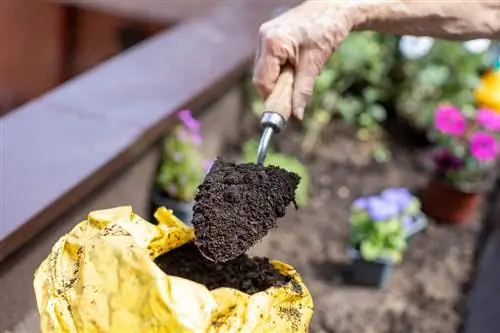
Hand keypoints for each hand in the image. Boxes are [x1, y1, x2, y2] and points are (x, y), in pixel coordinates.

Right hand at [253, 1, 358, 119]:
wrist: (334, 7)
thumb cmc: (326, 30)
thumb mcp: (314, 64)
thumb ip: (302, 91)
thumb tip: (296, 115)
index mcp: (272, 43)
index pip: (262, 82)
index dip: (272, 97)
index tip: (285, 108)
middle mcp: (263, 37)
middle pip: (261, 76)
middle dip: (276, 88)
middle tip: (293, 92)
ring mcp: (265, 35)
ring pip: (264, 69)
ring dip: (279, 78)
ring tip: (299, 72)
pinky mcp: (270, 35)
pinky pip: (269, 60)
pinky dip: (280, 68)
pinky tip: (295, 64)